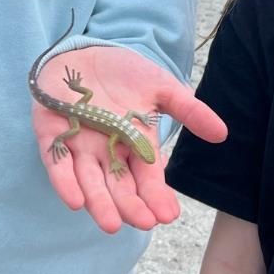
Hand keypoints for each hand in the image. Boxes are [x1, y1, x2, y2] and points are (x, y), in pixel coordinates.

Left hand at [31, 45, 228, 232]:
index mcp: (134, 146)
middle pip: (118, 186)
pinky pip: (56, 162)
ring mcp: (79, 146)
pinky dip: (64, 182)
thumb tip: (222, 134)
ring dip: (99, 203)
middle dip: (130, 205)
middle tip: (144, 222)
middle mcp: (106, 153)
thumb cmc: (124, 72)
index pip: (147, 178)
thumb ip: (189, 110)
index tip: (168, 214)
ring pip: (89, 182)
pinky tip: (75, 201)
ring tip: (111, 224)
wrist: (85, 50)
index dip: (156, 196)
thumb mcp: (162, 87)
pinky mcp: (51, 134)